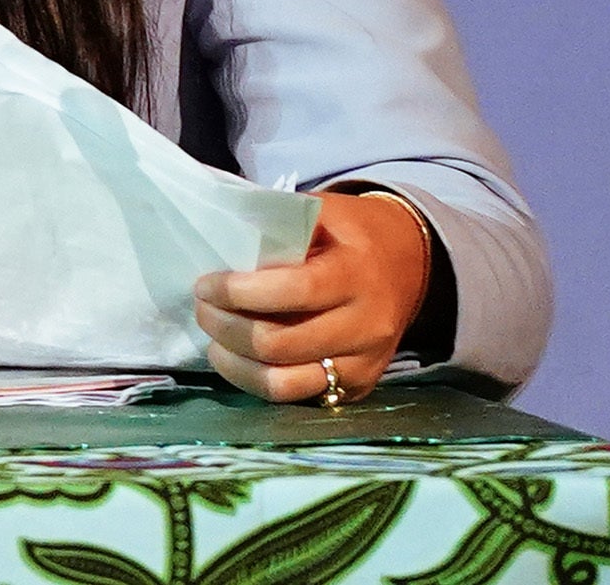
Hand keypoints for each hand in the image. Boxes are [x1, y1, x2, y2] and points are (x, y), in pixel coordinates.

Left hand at [193, 190, 433, 402]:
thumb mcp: (320, 212)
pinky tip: (236, 357)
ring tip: (213, 337)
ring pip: (284, 384)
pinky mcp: (357, 388)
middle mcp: (366, 327)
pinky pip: (296, 397)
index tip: (205, 284)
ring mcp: (363, 365)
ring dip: (234, 362)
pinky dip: (255, 380)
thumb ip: (276, 227)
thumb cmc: (348, 232)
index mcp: (355, 275)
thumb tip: (217, 237)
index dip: (240, 292)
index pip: (294, 291)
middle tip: (201, 307)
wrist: (407, 264)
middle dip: (225, 327)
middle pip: (280, 344)